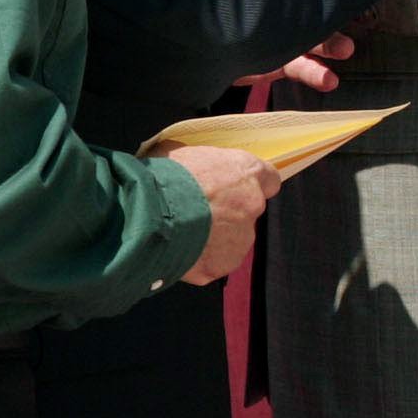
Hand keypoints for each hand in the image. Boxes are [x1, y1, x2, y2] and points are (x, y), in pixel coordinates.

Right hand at [154, 142, 282, 285]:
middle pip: (246, 213)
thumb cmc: (165, 177)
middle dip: (226, 214)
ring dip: (213, 238)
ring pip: (231, 241)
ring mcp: (240, 239)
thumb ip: (199, 163)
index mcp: (246, 173)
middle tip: (196, 213)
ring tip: (182, 233)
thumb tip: (190, 166)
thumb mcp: (182, 153)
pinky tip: (178, 251)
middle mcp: (251, 206)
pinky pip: (213, 263)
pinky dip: (199, 260)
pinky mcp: (222, 265)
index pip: (268, 180)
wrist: (149, 214)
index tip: (236, 189)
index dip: (249, 186)